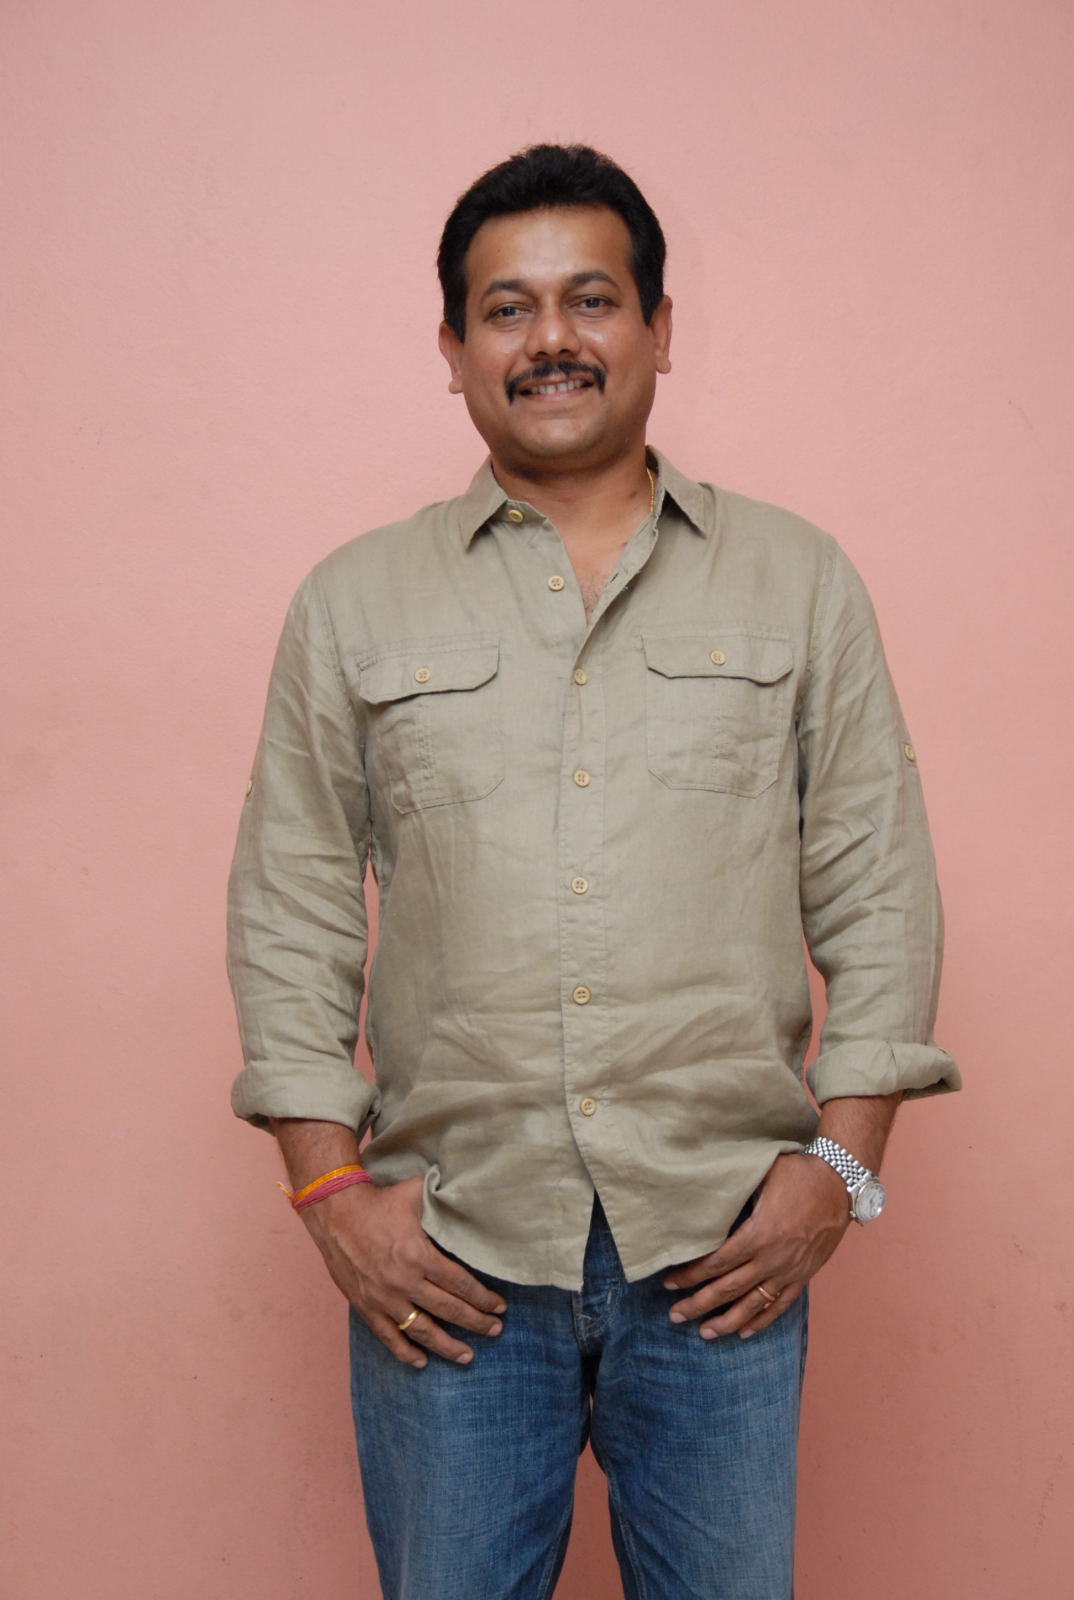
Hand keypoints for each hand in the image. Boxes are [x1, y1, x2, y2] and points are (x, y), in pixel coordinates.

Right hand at [301, 1175, 506, 1368]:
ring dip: (447, 1346)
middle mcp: (403, 1282)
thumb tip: (469, 1196)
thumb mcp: (415, 1193)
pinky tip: (422, 1362)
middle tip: (495, 1331)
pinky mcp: (366, 1307)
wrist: (335, 1212)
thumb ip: (442, 1201)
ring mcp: (383, 1298)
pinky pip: (388, 1337)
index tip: (499, 1307)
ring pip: (422, 1331)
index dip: (483, 1298)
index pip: (460, 1284)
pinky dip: (405, 1352)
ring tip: (467, 1356)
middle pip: (448, 1310)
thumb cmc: (379, 1201)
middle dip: (476, 1322)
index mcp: (418, 1256)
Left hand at [663, 1153, 850, 1338]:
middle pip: (728, 1289)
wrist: (840, 1181)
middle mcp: (773, 1258)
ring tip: (704, 1333)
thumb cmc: (797, 1173)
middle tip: (675, 1315)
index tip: (670, 1283)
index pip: (716, 1262)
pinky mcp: (804, 1275)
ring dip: (726, 1321)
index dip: (691, 1275)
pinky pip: (780, 1304)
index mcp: (759, 1234)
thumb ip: (734, 1194)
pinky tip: (745, 1331)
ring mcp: (790, 1270)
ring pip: (753, 1304)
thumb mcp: (760, 1176)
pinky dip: (762, 1320)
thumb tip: (702, 1198)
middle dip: (699, 1303)